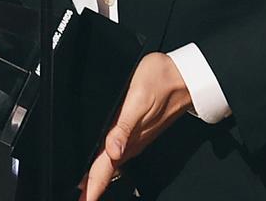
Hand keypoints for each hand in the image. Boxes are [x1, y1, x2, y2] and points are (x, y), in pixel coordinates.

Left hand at [79, 52, 192, 200]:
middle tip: (80, 200)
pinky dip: (108, 165)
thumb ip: (123, 127)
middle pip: (106, 173)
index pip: (104, 170)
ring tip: (86, 190)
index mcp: (128, 138)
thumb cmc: (161, 81)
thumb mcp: (138, 99)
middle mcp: (132, 143)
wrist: (185, 77)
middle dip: (91, 188)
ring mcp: (137, 139)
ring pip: (112, 165)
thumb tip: (113, 151)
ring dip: (98, 178)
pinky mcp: (140, 132)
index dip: (91, 189)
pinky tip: (102, 164)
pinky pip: (119, 155)